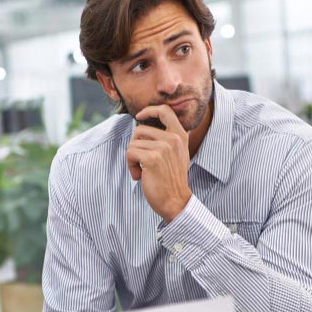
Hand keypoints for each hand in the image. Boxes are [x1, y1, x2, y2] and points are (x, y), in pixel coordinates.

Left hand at [126, 105, 191, 221]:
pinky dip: (130, 165)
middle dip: (136, 146)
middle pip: (141, 129)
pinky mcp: (152, 158)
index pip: (165, 110)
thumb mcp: (179, 154)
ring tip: (141, 171)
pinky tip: (138, 176)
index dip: (149, 110)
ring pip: (133, 143)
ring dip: (132, 158)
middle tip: (141, 162)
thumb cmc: (173, 179)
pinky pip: (131, 152)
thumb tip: (150, 124)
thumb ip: (171, 139)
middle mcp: (174, 139)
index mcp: (181, 136)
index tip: (140, 116)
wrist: (176, 201)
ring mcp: (164, 147)